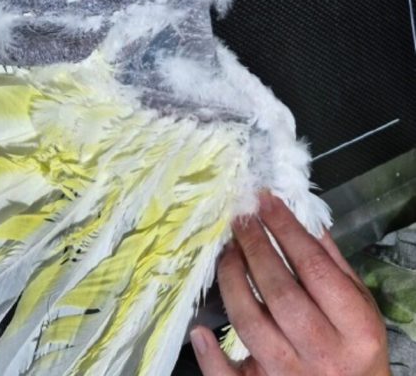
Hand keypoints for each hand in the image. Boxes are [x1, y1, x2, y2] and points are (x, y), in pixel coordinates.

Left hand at [190, 193, 390, 375]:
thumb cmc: (356, 346)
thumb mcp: (359, 303)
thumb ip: (332, 262)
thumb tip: (300, 216)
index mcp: (355, 328)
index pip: (314, 268)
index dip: (285, 228)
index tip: (264, 201)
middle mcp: (325, 354)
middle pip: (279, 293)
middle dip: (255, 248)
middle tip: (240, 220)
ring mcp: (292, 375)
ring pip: (251, 325)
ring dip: (232, 281)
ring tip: (227, 252)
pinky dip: (212, 356)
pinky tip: (201, 331)